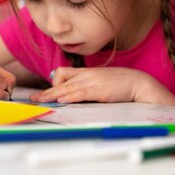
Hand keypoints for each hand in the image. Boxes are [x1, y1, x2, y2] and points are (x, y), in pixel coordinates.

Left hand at [30, 67, 174, 105]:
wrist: (139, 83)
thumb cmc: (122, 85)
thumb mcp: (103, 83)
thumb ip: (90, 87)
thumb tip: (77, 97)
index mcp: (88, 72)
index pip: (64, 73)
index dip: (54, 82)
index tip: (49, 93)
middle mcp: (88, 75)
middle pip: (61, 79)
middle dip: (47, 91)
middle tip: (34, 98)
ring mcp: (93, 81)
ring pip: (67, 87)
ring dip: (52, 95)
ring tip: (41, 101)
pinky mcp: (99, 90)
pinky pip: (80, 92)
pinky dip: (68, 96)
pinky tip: (60, 100)